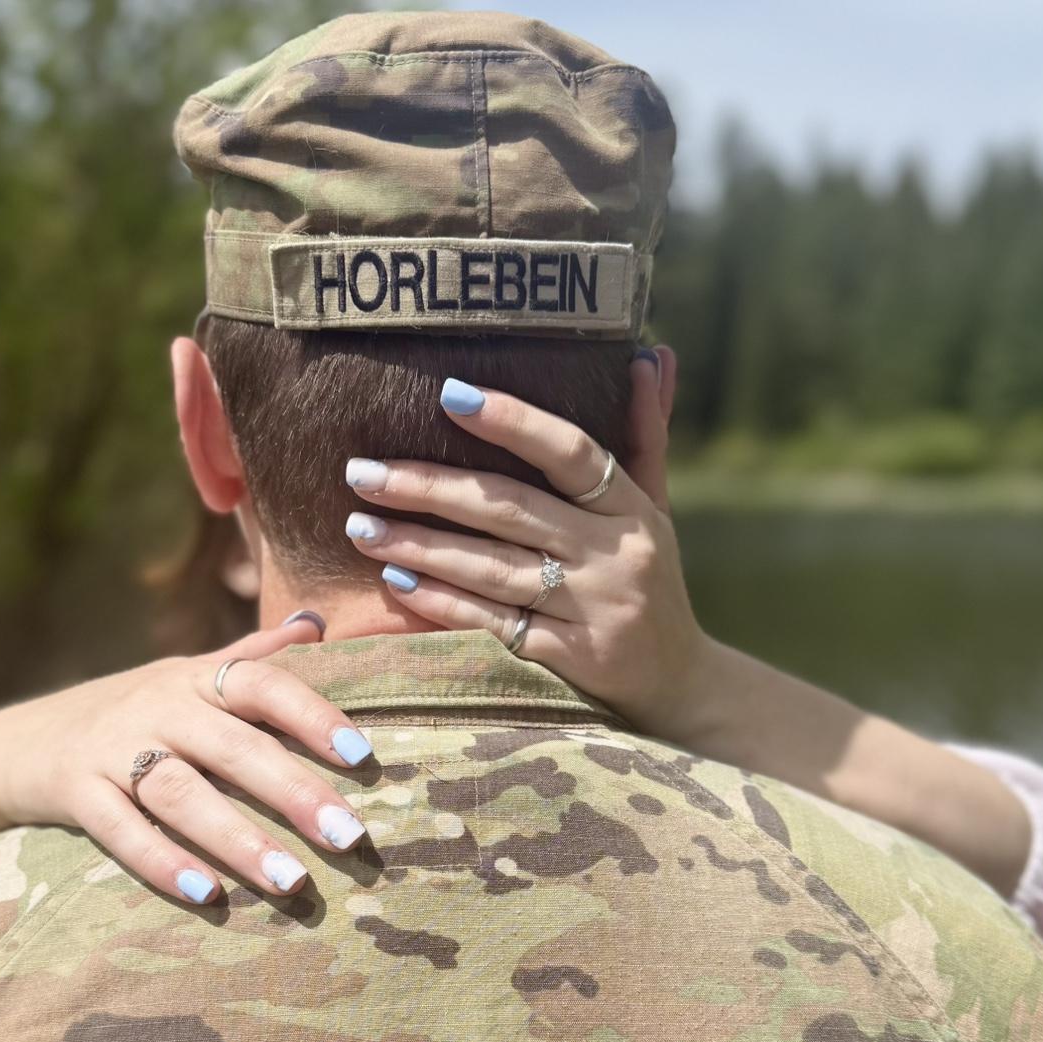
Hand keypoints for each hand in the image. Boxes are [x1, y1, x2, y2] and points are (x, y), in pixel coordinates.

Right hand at [0, 614, 373, 901]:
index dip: (312, 715)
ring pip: (182, 795)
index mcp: (193, 677)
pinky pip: (120, 831)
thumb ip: (251, 656)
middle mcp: (156, 707)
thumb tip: (317, 622)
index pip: (262, 684)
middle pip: (233, 747)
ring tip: (292, 882)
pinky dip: (161, 862)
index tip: (362, 756)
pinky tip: (206, 895)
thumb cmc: (131, 712)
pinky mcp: (75, 794)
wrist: (17, 744)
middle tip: (350, 837)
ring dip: (239, 840)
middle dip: (295, 792)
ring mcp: (112, 750)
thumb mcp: (185, 676)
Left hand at [341, 350, 711, 744]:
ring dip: (421, 546)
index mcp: (630, 508)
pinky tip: (397, 582)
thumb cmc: (653, 583)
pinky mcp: (572, 659)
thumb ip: (644, 436)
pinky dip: (444, 604)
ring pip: (494, 569)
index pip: (571, 452)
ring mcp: (593, 609)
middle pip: (512, 510)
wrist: (682, 685)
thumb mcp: (656, 510)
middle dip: (431, 487)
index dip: (514, 421)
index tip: (449, 394)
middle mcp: (614, 554)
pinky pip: (496, 626)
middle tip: (361, 471)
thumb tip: (646, 356)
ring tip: (360, 526)